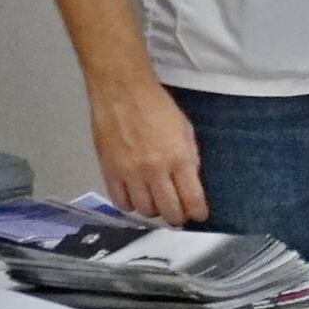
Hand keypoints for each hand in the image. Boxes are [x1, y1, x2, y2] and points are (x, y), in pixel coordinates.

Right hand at [87, 73, 206, 223]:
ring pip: (145, 210)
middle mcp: (155, 170)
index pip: (192, 199)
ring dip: (155, 210)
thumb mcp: (185, 129)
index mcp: (179, 158)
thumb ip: (189, 157)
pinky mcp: (110, 171)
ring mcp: (130, 173)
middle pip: (169, 211)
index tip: (199, 215)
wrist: (122, 91)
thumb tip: (192, 181)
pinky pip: (120, 202)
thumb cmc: (155, 105)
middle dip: (178, 217)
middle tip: (180, 215)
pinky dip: (130, 205)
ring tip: (158, 203)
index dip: (198, 213)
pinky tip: (136, 199)